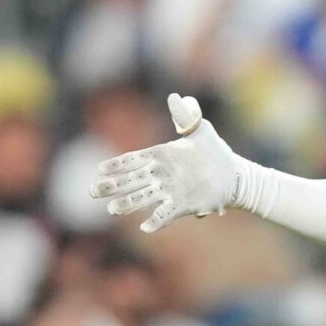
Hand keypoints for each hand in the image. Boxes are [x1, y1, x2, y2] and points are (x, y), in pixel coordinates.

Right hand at [89, 93, 236, 232]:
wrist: (232, 174)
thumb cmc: (213, 150)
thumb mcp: (200, 129)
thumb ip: (186, 116)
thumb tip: (176, 97)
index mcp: (160, 156)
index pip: (134, 159)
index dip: (117, 165)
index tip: (100, 169)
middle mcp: (160, 175)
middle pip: (130, 181)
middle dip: (112, 186)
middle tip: (93, 190)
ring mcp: (169, 191)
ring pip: (142, 198)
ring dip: (128, 204)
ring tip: (113, 209)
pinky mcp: (181, 206)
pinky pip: (165, 214)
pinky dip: (156, 221)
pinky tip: (145, 228)